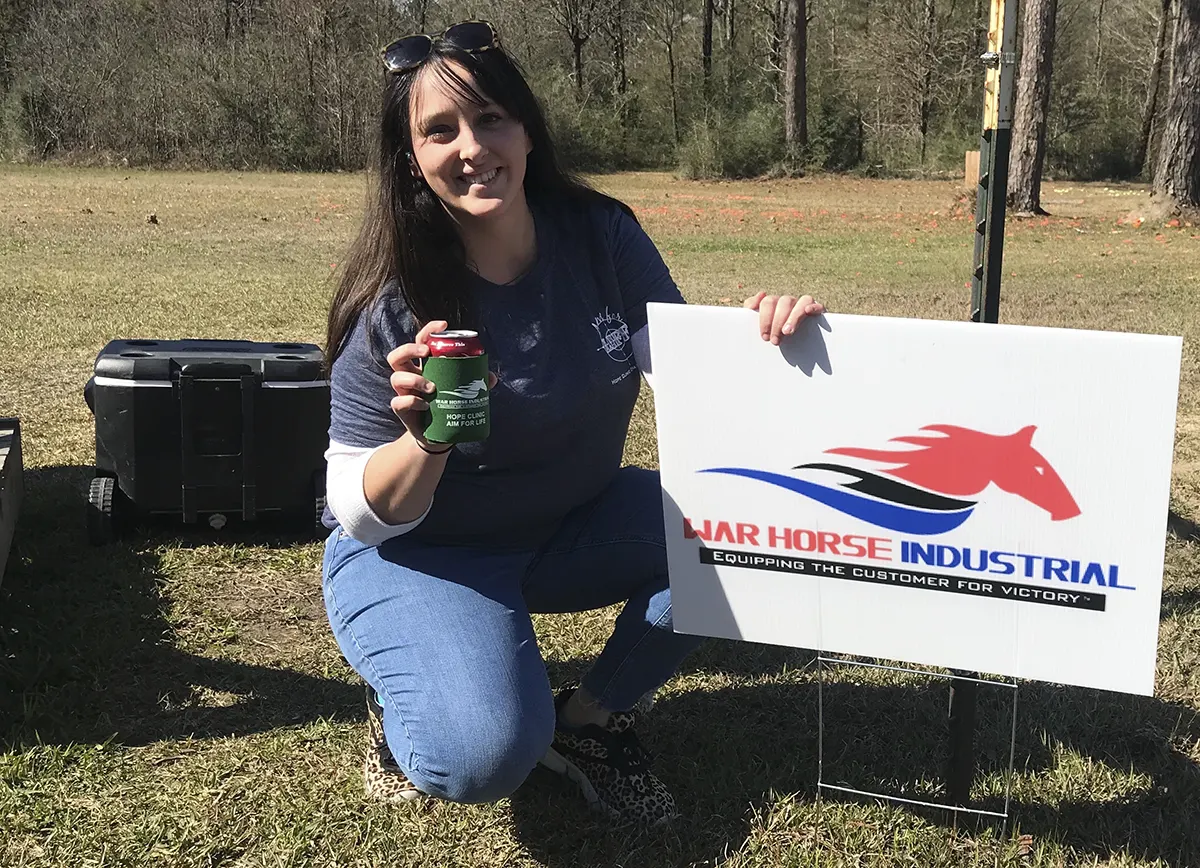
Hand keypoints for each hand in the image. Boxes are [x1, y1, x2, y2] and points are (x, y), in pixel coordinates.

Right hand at [386, 320, 497, 446]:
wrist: (437, 437)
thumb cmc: (449, 408)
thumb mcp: (465, 394)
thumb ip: (477, 383)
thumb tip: (491, 377)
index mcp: (424, 366)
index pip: (421, 342)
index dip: (429, 330)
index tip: (444, 324)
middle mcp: (409, 376)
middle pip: (398, 355)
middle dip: (410, 349)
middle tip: (427, 353)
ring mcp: (403, 392)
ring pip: (396, 377)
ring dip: (414, 379)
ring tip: (433, 388)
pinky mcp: (401, 409)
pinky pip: (398, 401)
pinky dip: (411, 401)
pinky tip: (426, 405)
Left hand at [743, 291, 825, 344]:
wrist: (793, 349)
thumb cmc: (772, 335)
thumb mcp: (758, 324)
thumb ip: (751, 308)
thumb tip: (761, 294)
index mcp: (774, 303)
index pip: (767, 302)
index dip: (765, 319)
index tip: (764, 336)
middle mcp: (788, 302)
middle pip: (783, 302)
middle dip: (777, 322)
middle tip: (775, 340)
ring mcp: (803, 305)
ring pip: (801, 302)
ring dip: (793, 317)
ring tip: (787, 332)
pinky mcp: (817, 311)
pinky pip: (817, 304)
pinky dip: (814, 306)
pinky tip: (808, 311)